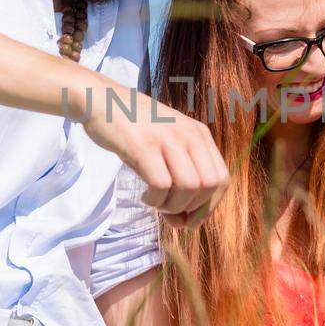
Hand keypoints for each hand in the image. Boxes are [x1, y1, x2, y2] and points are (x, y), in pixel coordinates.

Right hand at [81, 87, 229, 226]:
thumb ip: (180, 181)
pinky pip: (161, 185)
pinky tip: (145, 196)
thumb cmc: (135, 130)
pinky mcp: (143, 146)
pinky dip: (155, 201)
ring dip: (173, 206)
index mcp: (199, 134)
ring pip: (188, 187)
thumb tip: (185, 224)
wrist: (102, 101)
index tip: (191, 218)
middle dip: (193, 209)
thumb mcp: (165, 148)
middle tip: (171, 213)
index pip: (222, 178)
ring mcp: (167, 139)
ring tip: (156, 202)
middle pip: (209, 185)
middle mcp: (189, 134)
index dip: (210, 205)